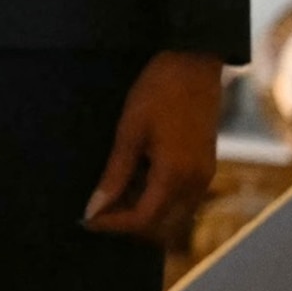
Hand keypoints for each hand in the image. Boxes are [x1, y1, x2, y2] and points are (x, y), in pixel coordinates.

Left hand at [84, 50, 221, 243]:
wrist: (194, 65)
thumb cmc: (158, 93)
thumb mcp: (129, 132)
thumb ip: (114, 174)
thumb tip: (94, 207)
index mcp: (175, 176)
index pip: (143, 219)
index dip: (113, 224)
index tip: (86, 218)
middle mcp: (196, 184)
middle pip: (161, 225)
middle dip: (128, 223)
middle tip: (96, 209)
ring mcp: (204, 177)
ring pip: (173, 215)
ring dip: (143, 212)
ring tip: (111, 195)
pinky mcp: (205, 167)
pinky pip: (181, 198)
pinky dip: (157, 199)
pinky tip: (133, 181)